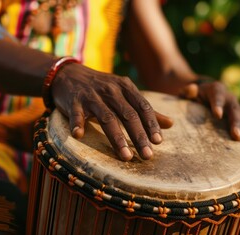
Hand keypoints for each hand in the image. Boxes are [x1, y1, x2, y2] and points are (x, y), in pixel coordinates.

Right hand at [51, 63, 172, 160]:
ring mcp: (91, 95)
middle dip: (138, 136)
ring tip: (126, 156)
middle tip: (147, 155)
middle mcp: (110, 89)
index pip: (142, 107)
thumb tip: (170, 124)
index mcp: (125, 87)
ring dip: (116, 138)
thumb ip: (145, 110)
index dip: (151, 124)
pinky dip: (77, 123)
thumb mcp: (123, 93)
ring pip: (107, 117)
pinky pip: (76, 113)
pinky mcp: (73, 100)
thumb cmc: (100, 88)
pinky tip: (79, 135)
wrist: (68, 74)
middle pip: (127, 114)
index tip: (158, 142)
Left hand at [181, 78, 239, 152]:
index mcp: (217, 90)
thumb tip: (191, 89)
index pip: (218, 96)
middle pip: (235, 111)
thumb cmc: (193, 95)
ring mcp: (237, 110)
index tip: (217, 115)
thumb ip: (188, 91)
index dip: (218, 105)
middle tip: (236, 135)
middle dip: (236, 123)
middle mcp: (230, 99)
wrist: (204, 94)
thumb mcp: (188, 92)